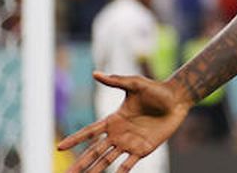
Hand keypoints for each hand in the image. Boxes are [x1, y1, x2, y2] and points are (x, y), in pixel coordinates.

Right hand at [57, 72, 190, 172]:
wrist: (177, 99)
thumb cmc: (157, 90)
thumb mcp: (136, 84)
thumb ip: (116, 81)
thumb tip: (95, 73)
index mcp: (113, 119)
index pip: (89, 131)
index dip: (75, 139)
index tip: (59, 148)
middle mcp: (118, 134)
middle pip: (94, 151)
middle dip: (80, 163)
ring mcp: (129, 143)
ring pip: (107, 160)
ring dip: (95, 171)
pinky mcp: (143, 149)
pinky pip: (128, 164)